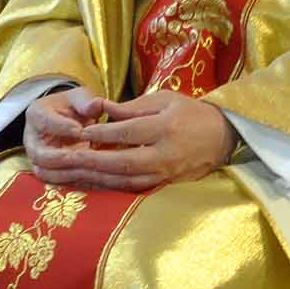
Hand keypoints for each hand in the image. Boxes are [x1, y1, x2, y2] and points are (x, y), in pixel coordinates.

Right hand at [23, 86, 108, 177]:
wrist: (69, 120)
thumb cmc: (74, 107)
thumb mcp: (80, 97)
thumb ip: (86, 101)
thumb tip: (96, 105)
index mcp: (36, 115)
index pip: (44, 122)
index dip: (62, 127)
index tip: (82, 131)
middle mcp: (32, 139)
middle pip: (40, 154)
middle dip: (62, 157)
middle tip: (84, 156)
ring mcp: (37, 159)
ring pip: (45, 172)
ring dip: (67, 174)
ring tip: (89, 171)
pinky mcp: (47, 172)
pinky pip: (56, 182)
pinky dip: (74, 182)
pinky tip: (92, 180)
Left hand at [30, 89, 235, 192]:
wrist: (222, 137)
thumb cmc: (190, 112)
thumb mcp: (164, 100)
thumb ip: (132, 107)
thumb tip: (101, 108)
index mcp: (167, 128)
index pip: (130, 131)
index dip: (103, 132)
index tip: (80, 131)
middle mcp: (166, 154)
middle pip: (124, 162)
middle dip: (93, 161)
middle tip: (66, 159)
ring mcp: (165, 173)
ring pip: (126, 180)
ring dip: (96, 178)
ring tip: (71, 174)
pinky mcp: (163, 184)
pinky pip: (131, 189)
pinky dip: (109, 186)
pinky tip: (89, 183)